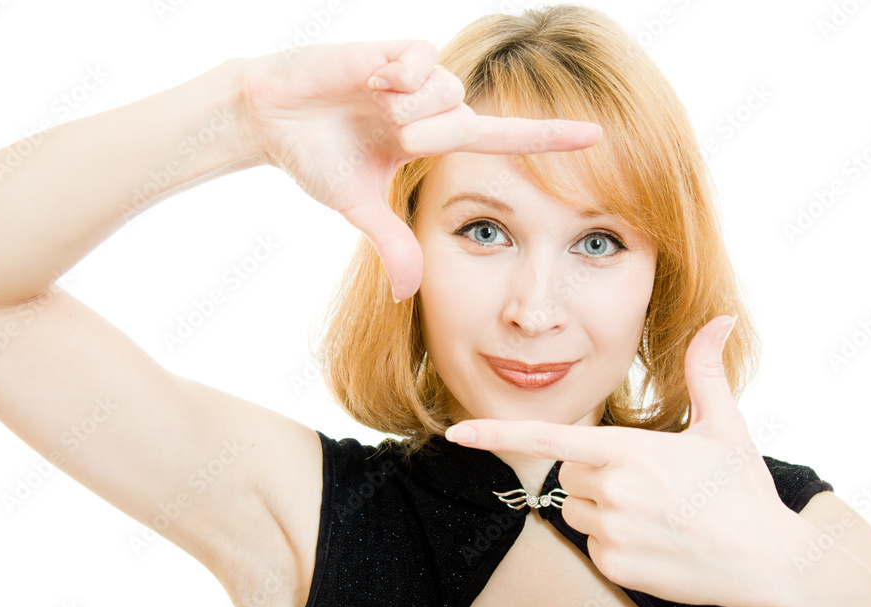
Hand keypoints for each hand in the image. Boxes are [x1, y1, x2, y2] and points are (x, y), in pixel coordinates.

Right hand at [237, 40, 602, 299]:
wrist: (271, 118)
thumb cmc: (318, 157)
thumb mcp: (359, 207)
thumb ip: (391, 243)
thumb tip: (407, 294)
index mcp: (435, 138)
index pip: (504, 138)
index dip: (549, 137)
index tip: (599, 135)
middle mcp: (435, 104)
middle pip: (463, 118)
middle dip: (419, 135)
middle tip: (380, 131)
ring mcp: (417, 75)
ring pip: (445, 92)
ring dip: (403, 108)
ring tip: (368, 102)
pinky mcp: (395, 49)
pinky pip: (422, 59)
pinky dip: (396, 74)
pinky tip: (368, 78)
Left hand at [444, 315, 801, 606]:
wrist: (768, 562)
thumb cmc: (742, 491)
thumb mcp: (725, 425)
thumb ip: (706, 370)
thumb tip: (722, 318)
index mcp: (629, 451)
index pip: (547, 437)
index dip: (497, 433)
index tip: (456, 433)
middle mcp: (613, 491)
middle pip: (570, 472)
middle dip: (598, 472)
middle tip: (650, 484)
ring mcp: (611, 532)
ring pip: (577, 508)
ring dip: (604, 507)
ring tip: (656, 513)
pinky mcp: (614, 566)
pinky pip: (592, 543)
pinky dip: (615, 542)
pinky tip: (656, 542)